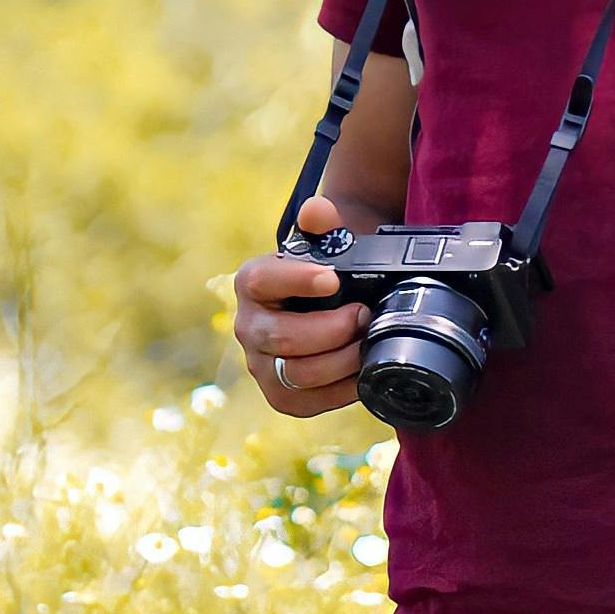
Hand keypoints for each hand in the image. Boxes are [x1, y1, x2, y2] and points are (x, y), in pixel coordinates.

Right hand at [232, 197, 364, 418]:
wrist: (328, 307)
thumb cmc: (327, 272)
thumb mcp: (326, 242)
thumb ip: (322, 220)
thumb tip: (318, 211)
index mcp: (252, 282)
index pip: (262, 281)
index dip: (297, 280)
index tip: (333, 279)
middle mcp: (248, 326)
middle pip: (282, 337)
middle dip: (332, 330)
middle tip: (363, 315)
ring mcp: (260, 365)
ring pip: (295, 374)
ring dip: (340, 361)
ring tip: (366, 342)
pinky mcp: (280, 395)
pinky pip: (306, 402)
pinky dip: (339, 390)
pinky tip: (361, 371)